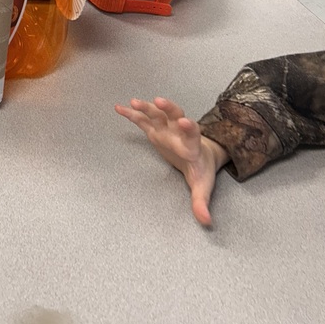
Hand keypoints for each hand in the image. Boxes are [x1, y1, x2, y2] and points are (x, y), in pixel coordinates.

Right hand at [114, 97, 228, 226]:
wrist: (202, 154)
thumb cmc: (202, 169)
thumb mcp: (203, 186)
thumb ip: (202, 202)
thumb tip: (205, 222)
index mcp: (191, 145)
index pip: (193, 133)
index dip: (189, 127)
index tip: (185, 122)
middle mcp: (178, 132)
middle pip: (175, 115)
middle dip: (167, 108)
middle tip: (159, 101)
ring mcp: (166, 128)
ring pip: (157, 113)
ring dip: (146, 107)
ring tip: (134, 102)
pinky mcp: (155, 130)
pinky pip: (142, 120)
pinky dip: (131, 114)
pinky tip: (119, 108)